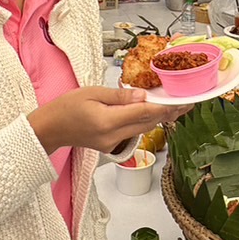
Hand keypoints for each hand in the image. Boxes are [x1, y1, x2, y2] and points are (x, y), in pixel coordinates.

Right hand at [29, 86, 188, 152]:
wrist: (50, 129)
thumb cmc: (67, 106)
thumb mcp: (92, 93)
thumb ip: (120, 96)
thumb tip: (144, 95)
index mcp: (107, 122)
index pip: (144, 113)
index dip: (165, 107)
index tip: (182, 100)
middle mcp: (113, 137)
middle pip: (148, 124)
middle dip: (169, 113)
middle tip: (187, 102)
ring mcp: (112, 144)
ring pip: (143, 130)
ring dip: (160, 118)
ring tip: (177, 106)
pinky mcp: (112, 146)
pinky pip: (134, 133)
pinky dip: (146, 122)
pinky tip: (154, 113)